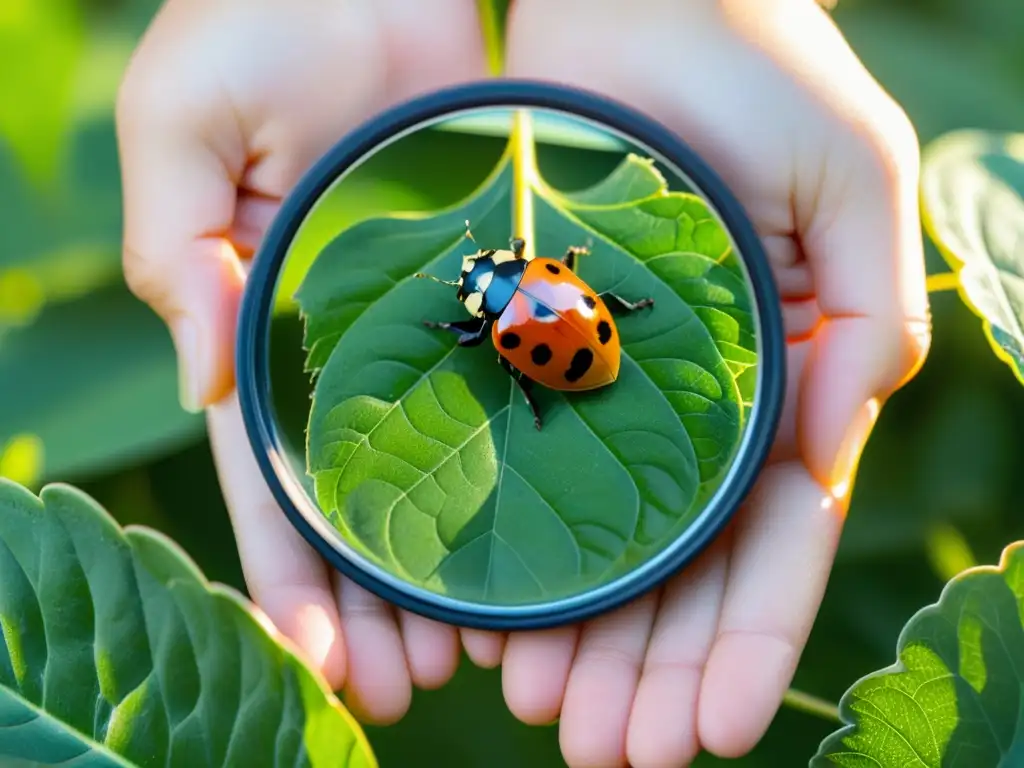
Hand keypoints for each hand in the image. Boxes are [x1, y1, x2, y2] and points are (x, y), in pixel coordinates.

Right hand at [116, 0, 490, 722]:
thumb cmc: (259, 21)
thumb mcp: (185, 125)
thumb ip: (179, 246)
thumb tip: (207, 380)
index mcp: (257, 324)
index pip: (269, 478)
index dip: (287, 574)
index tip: (315, 662)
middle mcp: (346, 342)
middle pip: (361, 498)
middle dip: (377, 598)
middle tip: (412, 688)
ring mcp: (425, 320)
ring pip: (440, 467)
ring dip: (454, 560)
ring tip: (483, 652)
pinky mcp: (494, 281)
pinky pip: (511, 390)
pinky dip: (522, 468)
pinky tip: (552, 541)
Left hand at [456, 1, 930, 765]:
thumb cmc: (757, 71)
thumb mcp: (855, 187)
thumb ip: (869, 325)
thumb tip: (830, 457)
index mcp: (786, 375)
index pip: (773, 539)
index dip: (746, 638)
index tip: (710, 731)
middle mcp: (697, 396)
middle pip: (678, 563)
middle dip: (652, 666)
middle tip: (609, 756)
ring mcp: (612, 378)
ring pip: (597, 534)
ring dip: (583, 634)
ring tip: (548, 718)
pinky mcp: (533, 341)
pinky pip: (522, 460)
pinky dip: (512, 543)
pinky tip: (488, 622)